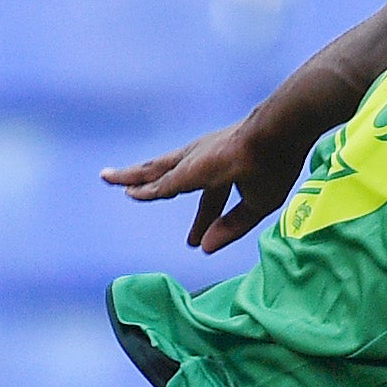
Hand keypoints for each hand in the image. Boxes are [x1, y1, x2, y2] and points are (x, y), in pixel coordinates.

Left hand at [104, 117, 310, 253]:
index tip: (193, 242)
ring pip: (154, 170)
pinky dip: (145, 189)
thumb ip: (231, 228)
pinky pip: (160, 184)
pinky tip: (128, 191)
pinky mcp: (187, 169)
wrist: (278, 137)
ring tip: (109, 177)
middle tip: (128, 192)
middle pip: (169, 174)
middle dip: (150, 184)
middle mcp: (202, 160)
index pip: (209, 199)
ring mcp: (193, 161)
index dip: (203, 220)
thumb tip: (203, 249)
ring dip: (133, 176)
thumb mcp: (256, 206)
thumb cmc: (275, 166)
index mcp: (223, 169)